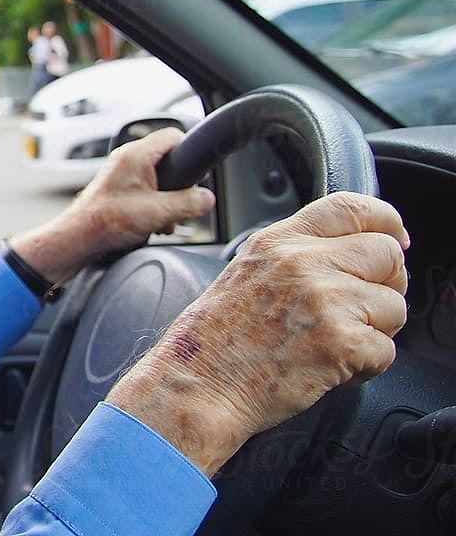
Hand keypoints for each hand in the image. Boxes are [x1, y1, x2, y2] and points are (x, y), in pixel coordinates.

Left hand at [10, 127, 214, 284]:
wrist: (79, 237)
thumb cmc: (108, 221)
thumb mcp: (158, 212)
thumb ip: (188, 203)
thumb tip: (207, 199)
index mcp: (136, 154)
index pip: (174, 136)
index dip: (190, 153)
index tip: (197, 175)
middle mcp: (127, 158)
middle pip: (168, 159)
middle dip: (180, 185)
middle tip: (181, 204)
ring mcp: (121, 172)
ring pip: (158, 178)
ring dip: (167, 200)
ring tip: (164, 220)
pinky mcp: (118, 188)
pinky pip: (146, 189)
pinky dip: (154, 205)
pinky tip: (154, 224)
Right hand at [106, 192, 409, 475]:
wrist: (196, 385)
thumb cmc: (214, 340)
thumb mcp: (247, 272)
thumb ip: (296, 256)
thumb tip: (351, 256)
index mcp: (279, 241)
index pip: (353, 207)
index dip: (387, 222)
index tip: (396, 240)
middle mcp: (303, 262)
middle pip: (387, 255)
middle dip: (386, 285)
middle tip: (361, 311)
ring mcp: (324, 300)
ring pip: (394, 307)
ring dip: (375, 332)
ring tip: (333, 345)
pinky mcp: (339, 342)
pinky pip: (386, 351)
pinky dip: (366, 368)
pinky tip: (329, 369)